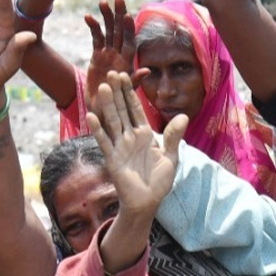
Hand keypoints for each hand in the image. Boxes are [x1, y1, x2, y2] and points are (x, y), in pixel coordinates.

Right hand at [84, 0, 136, 110]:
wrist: (101, 108)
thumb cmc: (116, 104)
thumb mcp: (126, 93)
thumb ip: (134, 81)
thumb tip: (147, 70)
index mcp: (128, 62)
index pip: (130, 41)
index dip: (129, 29)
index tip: (127, 15)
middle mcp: (119, 55)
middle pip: (120, 31)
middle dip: (119, 15)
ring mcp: (109, 54)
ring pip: (109, 31)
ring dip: (106, 17)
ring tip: (103, 2)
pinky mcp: (97, 56)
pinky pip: (96, 38)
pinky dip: (93, 28)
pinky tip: (89, 17)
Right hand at [87, 71, 185, 214]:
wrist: (148, 202)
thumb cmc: (159, 181)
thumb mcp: (171, 157)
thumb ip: (173, 137)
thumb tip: (184, 117)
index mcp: (144, 135)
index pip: (136, 110)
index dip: (130, 93)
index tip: (125, 76)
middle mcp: (130, 138)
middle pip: (122, 111)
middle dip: (117, 93)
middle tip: (111, 73)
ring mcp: (120, 147)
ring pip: (113, 122)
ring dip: (107, 106)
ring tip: (102, 88)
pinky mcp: (113, 159)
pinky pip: (105, 142)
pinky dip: (98, 130)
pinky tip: (91, 116)